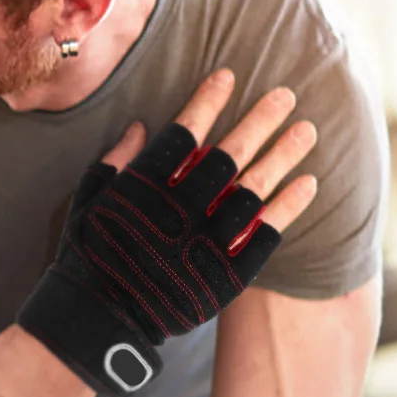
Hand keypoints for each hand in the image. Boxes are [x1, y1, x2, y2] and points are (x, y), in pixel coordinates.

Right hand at [17, 69, 318, 396]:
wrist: (100, 320)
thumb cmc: (89, 256)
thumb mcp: (88, 203)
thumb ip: (114, 163)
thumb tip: (140, 125)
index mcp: (143, 190)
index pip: (183, 135)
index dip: (206, 103)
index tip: (228, 76)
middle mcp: (178, 211)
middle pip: (227, 156)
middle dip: (257, 121)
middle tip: (284, 94)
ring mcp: (204, 243)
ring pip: (252, 191)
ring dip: (282, 157)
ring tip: (307, 130)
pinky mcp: (224, 274)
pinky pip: (263, 236)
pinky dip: (286, 209)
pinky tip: (309, 184)